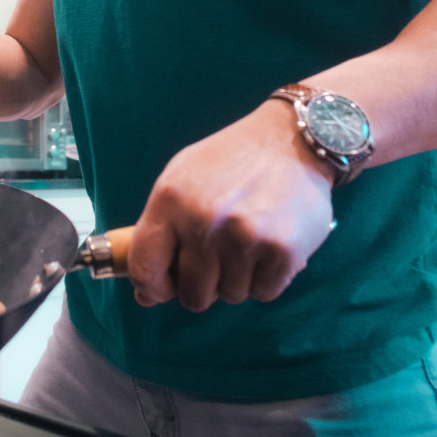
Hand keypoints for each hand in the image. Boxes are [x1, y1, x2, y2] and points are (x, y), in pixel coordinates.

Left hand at [129, 101, 336, 310]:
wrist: (292, 140)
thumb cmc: (231, 162)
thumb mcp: (181, 180)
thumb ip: (159, 234)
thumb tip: (145, 296)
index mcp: (170, 200)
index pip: (144, 268)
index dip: (153, 288)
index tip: (166, 287)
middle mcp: (204, 220)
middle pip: (192, 295)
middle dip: (204, 285)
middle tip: (219, 256)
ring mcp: (244, 237)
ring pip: (231, 295)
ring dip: (239, 278)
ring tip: (249, 239)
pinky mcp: (282, 251)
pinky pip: (264, 293)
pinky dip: (268, 277)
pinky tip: (270, 244)